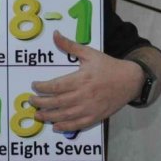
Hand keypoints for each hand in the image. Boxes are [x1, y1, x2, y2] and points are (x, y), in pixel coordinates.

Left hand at [29, 30, 143, 131]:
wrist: (130, 80)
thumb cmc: (108, 66)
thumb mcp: (89, 53)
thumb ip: (70, 46)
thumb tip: (55, 34)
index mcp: (81, 79)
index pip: (56, 86)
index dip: (42, 87)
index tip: (34, 85)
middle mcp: (84, 95)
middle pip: (58, 102)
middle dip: (41, 103)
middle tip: (30, 101)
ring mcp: (90, 108)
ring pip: (65, 115)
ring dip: (49, 116)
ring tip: (37, 115)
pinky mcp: (96, 116)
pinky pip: (78, 124)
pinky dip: (66, 126)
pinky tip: (56, 126)